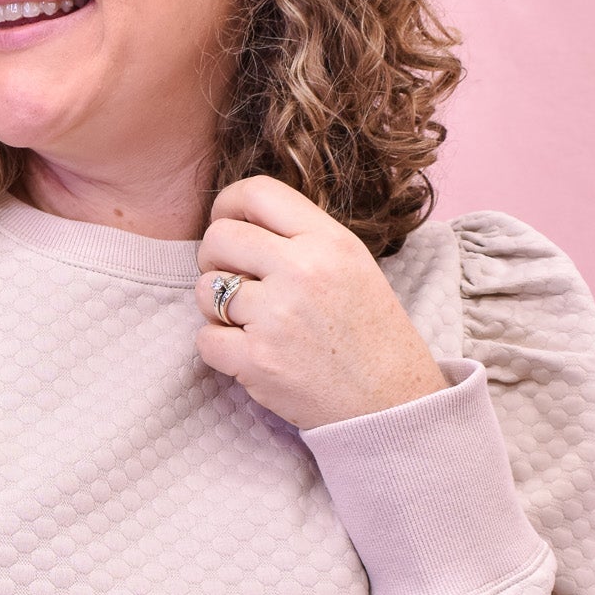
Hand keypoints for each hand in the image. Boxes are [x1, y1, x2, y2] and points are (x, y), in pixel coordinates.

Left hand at [194, 175, 447, 429]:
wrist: (390, 402)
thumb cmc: (369, 334)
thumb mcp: (352, 265)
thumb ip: (301, 238)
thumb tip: (237, 221)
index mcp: (329, 241)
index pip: (257, 192)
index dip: (228, 205)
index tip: (226, 223)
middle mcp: (302, 271)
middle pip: (218, 237)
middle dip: (214, 258)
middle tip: (232, 279)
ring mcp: (277, 317)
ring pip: (204, 289)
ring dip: (216, 306)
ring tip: (249, 321)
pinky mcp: (257, 361)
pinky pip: (204, 338)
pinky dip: (219, 347)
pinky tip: (248, 352)